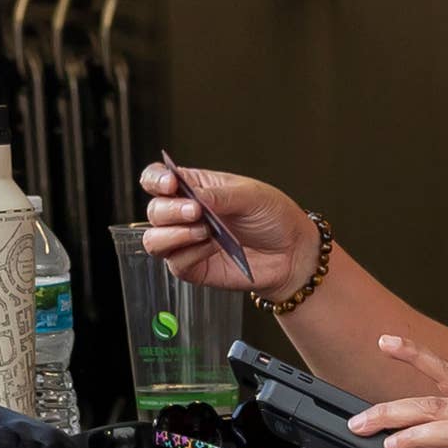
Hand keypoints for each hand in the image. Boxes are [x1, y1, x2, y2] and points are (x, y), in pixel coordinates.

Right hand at [136, 161, 307, 298]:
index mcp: (196, 188)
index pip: (157, 179)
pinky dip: (191, 254)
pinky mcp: (193, 268)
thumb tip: (195, 197)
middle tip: (196, 211)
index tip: (170, 184)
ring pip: (154, 240)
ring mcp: (187, 242)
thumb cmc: (273, 218)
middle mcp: (186, 215)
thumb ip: (220, 195)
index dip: (155, 180)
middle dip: (170, 211)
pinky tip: (213, 247)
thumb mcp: (252, 195)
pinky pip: (175, 263)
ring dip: (174, 235)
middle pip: (154, 211)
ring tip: (204, 231)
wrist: (293, 253)